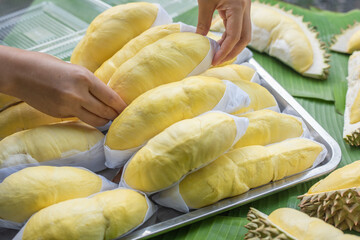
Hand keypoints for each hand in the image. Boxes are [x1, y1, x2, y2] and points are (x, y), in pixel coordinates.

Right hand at [0, 46, 125, 126]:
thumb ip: (90, 83)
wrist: (19, 72)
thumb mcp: (74, 69)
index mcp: (85, 78)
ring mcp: (68, 106)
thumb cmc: (47, 65)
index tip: (127, 109)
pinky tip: (89, 114)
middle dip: (115, 115)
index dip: (121, 106)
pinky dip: (87, 118)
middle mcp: (79, 94)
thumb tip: (106, 95)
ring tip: (108, 118)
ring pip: (95, 120)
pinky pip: (80, 119)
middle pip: (106, 112)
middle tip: (120, 116)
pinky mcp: (60, 114)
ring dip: (104, 120)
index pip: (111, 98)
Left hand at [196, 0, 251, 65]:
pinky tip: (220, 44)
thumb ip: (203, 21)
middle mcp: (245, 9)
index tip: (214, 61)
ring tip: (217, 55)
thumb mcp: (205, 2)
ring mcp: (244, 9)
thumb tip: (199, 41)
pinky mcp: (239, 9)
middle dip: (232, 53)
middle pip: (244, 38)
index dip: (225, 51)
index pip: (235, 36)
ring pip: (243, 34)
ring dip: (231, 46)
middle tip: (218, 61)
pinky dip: (229, 38)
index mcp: (238, 7)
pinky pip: (237, 28)